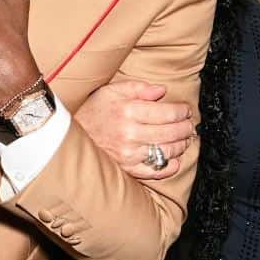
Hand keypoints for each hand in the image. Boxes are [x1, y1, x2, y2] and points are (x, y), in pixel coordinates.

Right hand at [74, 77, 194, 179]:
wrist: (69, 135)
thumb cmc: (92, 111)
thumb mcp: (111, 91)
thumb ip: (138, 88)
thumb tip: (162, 91)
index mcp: (128, 111)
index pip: (167, 112)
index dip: (182, 112)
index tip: (186, 110)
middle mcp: (130, 134)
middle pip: (171, 132)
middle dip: (186, 128)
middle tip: (190, 125)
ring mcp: (129, 154)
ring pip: (166, 152)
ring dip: (181, 146)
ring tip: (185, 139)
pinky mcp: (127, 169)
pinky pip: (154, 171)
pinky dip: (169, 167)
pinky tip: (175, 160)